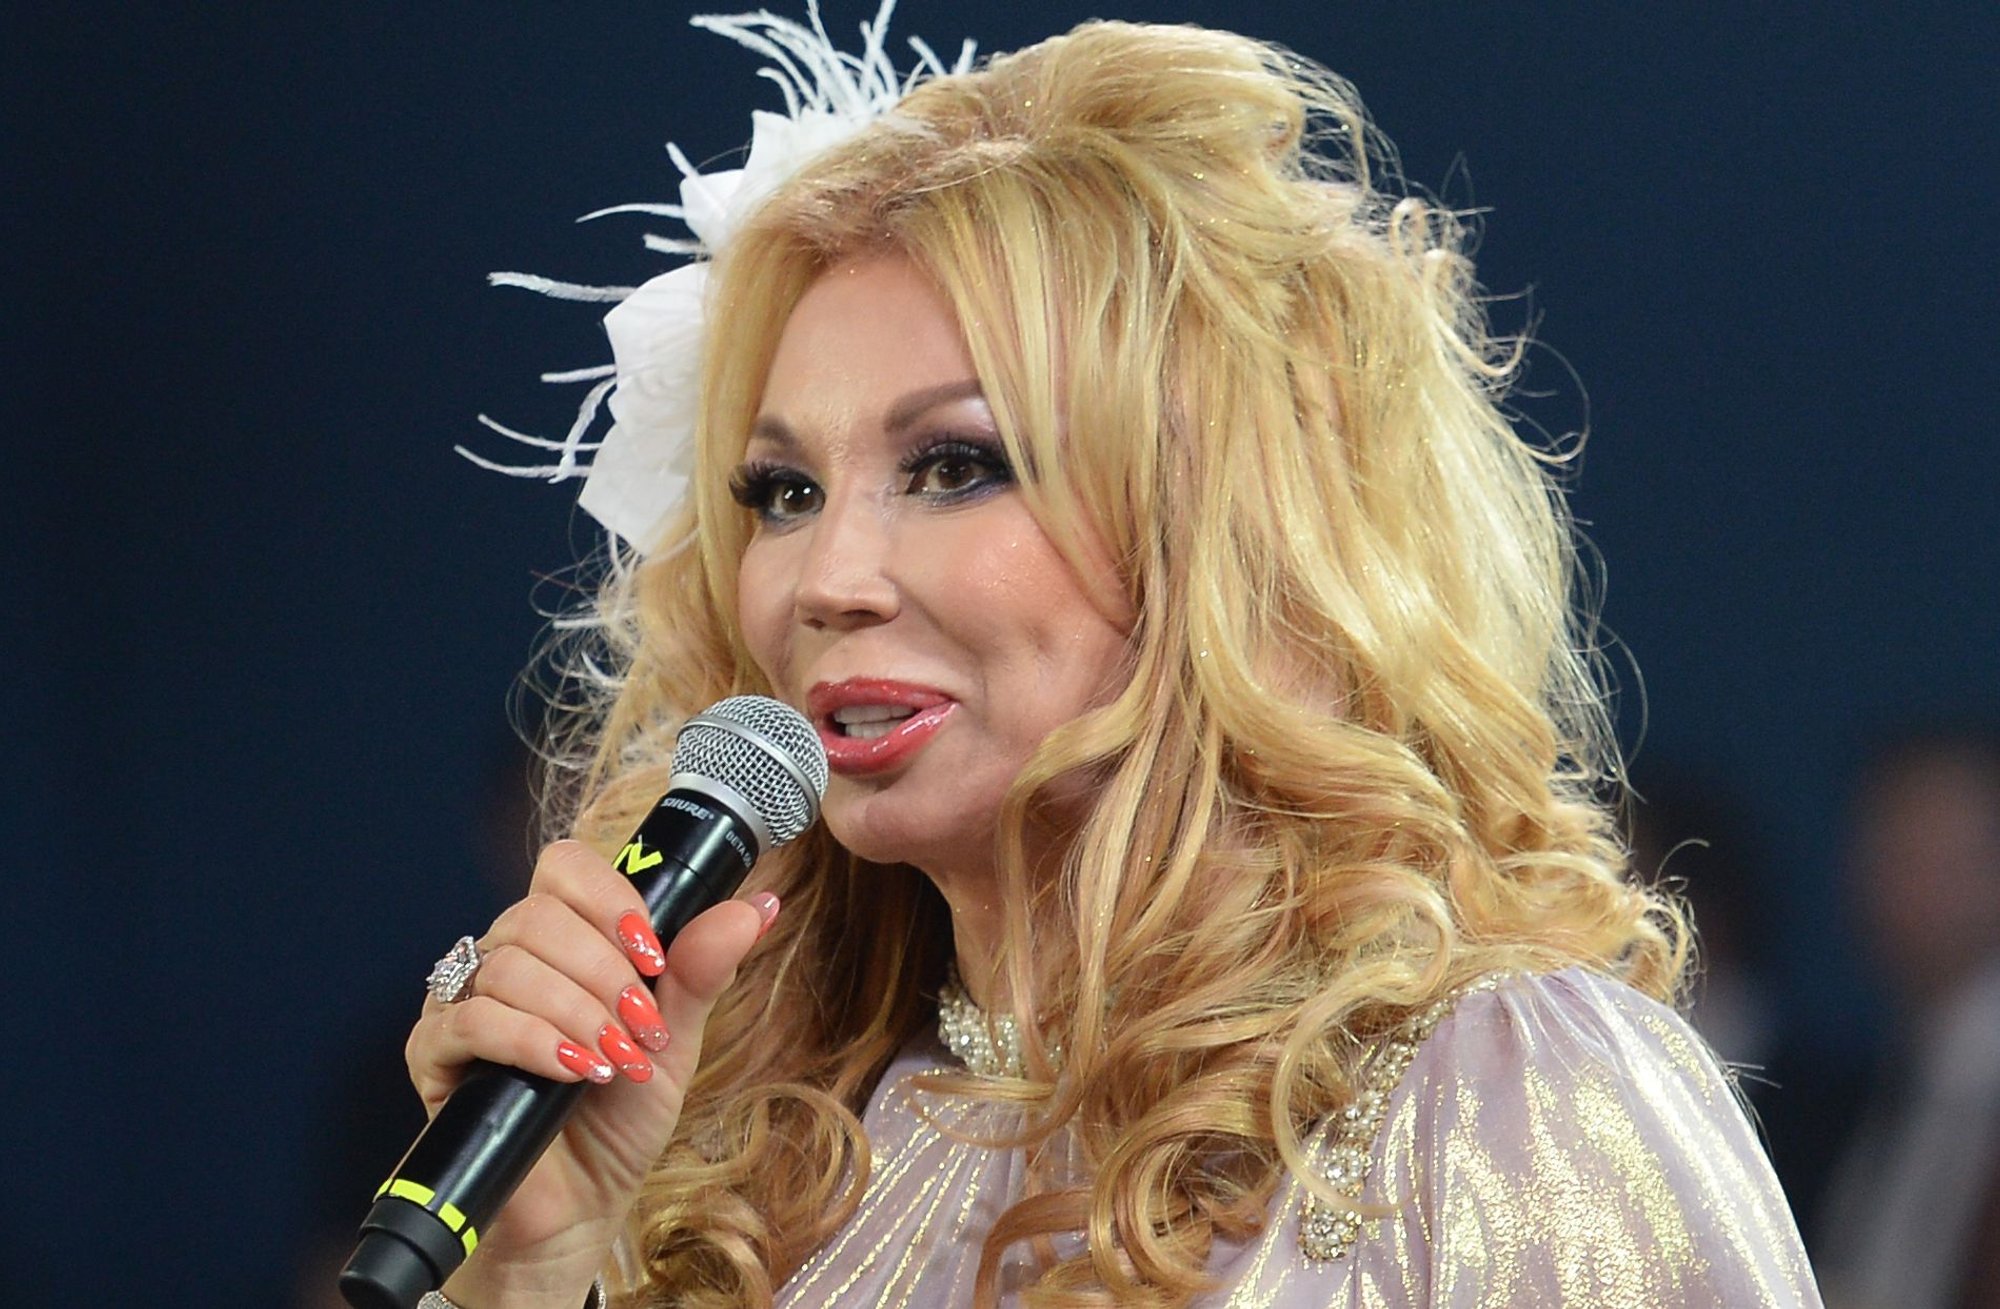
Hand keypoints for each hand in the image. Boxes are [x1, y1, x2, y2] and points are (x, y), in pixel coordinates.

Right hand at [403, 839, 777, 1307]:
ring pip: (507, 966)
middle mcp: (505, 959)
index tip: (654, 954)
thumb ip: (701, 971)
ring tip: (616, 1060)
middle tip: (643, 1028)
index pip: (565, 867)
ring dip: (577, 1012)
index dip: (610, 898)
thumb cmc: (621, 1117)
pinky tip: (573, 1071)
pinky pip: (470, 1020)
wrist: (582, 1206)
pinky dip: (531, 1041)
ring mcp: (462, 1004)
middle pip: (537, 915)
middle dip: (605, 973)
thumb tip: (756, 907)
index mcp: (560, 941)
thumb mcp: (674, 1039)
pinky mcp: (434, 1056)